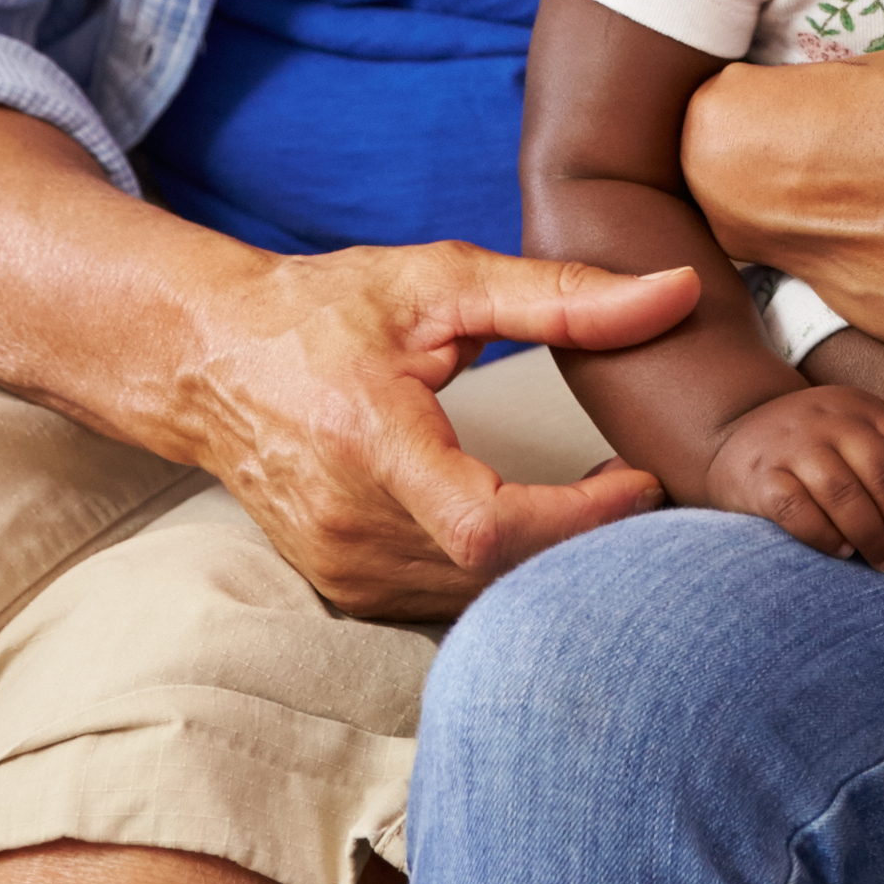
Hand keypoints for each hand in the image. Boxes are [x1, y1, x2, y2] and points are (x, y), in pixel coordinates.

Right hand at [151, 239, 703, 620]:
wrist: (209, 358)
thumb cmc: (323, 312)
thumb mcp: (441, 280)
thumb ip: (560, 295)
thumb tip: (674, 291)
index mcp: (372, 443)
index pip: (489, 526)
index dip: (579, 520)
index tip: (638, 477)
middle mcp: (350, 524)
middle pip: (498, 573)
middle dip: (586, 541)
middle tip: (639, 487)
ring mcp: (341, 569)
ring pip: (479, 601)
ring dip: (550, 563)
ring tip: (600, 503)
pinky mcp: (341, 589)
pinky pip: (445, 603)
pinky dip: (502, 574)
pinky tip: (535, 528)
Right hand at [707, 382, 883, 568]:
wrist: (731, 436)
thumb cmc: (812, 451)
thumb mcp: (855, 435)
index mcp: (865, 408)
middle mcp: (831, 419)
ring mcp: (792, 444)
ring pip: (844, 493)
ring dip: (872, 535)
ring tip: (882, 560)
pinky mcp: (760, 475)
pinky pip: (799, 510)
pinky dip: (826, 537)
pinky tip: (840, 552)